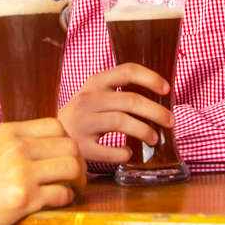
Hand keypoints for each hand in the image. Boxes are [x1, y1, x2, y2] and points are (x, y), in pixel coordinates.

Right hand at [0, 118, 84, 224]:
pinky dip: (66, 200)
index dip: (66, 142)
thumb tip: (32, 154)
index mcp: (5, 132)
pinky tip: (57, 205)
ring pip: (72, 166)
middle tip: (76, 178)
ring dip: (78, 181)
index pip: (54, 126)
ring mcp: (22, 170)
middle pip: (69, 144)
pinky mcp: (24, 198)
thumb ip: (7, 148)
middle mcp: (16, 146)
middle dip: (78, 162)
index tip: (65, 157)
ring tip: (73, 191)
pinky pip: (62, 194)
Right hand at [56, 64, 171, 163]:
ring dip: (144, 131)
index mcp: (96, 83)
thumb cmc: (85, 115)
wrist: (53, 136)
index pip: (127, 71)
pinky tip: (129, 153)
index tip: (167, 89)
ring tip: (154, 138)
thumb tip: (161, 98)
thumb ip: (121, 93)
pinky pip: (107, 150)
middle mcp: (88, 100)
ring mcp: (83, 123)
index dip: (150, 78)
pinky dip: (123, 153)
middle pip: (129, 100)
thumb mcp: (97, 95)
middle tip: (171, 121)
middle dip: (156, 111)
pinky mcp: (81, 147)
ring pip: (120, 122)